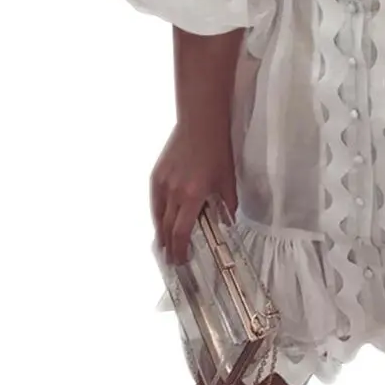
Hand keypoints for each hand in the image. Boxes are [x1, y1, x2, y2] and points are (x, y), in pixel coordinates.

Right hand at [150, 125, 237, 264]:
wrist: (201, 124)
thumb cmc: (217, 150)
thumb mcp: (228, 179)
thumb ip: (228, 204)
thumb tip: (228, 221)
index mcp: (192, 196)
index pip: (181, 232)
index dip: (180, 250)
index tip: (182, 260)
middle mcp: (174, 192)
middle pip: (167, 228)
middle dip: (169, 247)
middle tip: (173, 260)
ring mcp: (162, 183)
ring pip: (158, 216)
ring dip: (161, 233)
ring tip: (165, 245)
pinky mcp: (157, 175)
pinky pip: (155, 202)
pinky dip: (158, 215)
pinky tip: (162, 221)